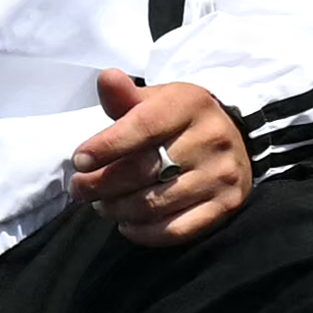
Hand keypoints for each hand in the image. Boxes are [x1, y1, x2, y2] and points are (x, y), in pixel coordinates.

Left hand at [74, 68, 247, 247]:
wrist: (234, 137)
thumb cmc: (179, 120)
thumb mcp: (155, 99)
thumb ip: (125, 95)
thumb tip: (106, 79)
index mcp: (189, 105)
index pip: (142, 127)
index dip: (106, 146)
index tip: (78, 161)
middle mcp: (212, 139)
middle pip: (144, 170)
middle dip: (101, 184)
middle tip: (80, 189)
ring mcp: (222, 174)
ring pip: (155, 203)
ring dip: (117, 209)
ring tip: (101, 205)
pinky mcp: (227, 204)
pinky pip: (177, 229)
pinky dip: (144, 233)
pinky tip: (127, 224)